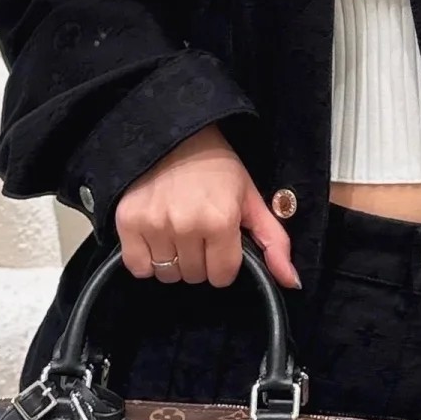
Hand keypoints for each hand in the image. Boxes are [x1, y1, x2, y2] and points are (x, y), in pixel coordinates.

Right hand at [114, 122, 301, 292]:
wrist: (177, 136)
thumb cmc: (218, 169)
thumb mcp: (251, 200)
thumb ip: (274, 243)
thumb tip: (292, 282)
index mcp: (220, 220)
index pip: (222, 276)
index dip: (224, 262)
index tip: (220, 241)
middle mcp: (186, 225)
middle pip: (194, 276)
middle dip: (200, 260)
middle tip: (198, 232)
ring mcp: (154, 224)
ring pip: (168, 274)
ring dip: (174, 261)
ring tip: (177, 232)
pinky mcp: (128, 222)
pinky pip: (139, 267)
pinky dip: (147, 261)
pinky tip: (157, 239)